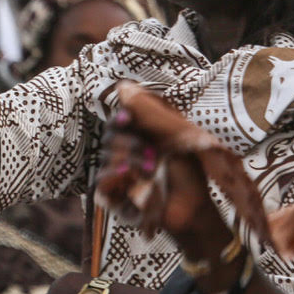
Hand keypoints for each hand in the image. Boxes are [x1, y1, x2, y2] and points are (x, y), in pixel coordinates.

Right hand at [95, 87, 239, 262]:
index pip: (117, 121)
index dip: (119, 119)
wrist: (193, 208)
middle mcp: (126, 153)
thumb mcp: (173, 136)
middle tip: (152, 154)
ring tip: (150, 172)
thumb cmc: (189, 172)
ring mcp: (118, 175)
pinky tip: (134, 182)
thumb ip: (148, 112)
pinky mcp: (113, 195)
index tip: (127, 120)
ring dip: (128, 162)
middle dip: (128, 143)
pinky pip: (101, 182)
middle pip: (108, 137)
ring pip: (105, 158)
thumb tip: (122, 85)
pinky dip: (117, 180)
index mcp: (139, 137)